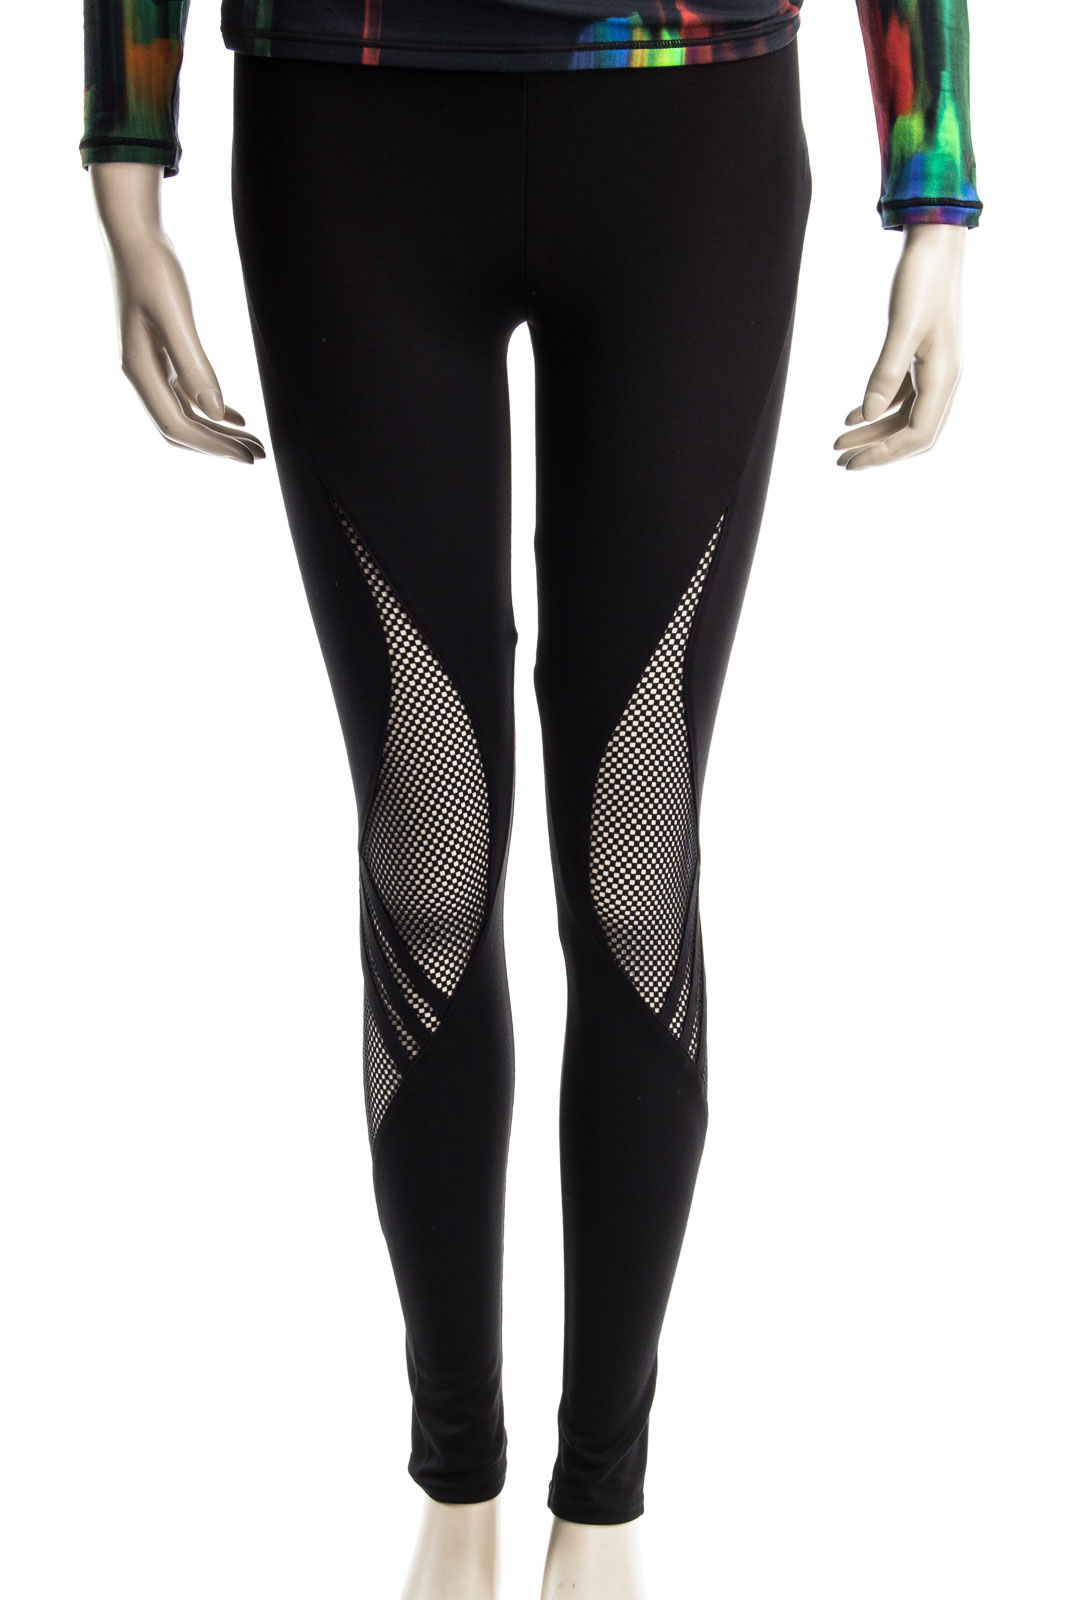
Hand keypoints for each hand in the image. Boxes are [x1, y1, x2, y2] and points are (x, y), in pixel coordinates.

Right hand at [89, 162, 265, 463]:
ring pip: (188, 412)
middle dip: (220, 445)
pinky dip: (213, 408)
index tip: (249, 457)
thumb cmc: (153, 268)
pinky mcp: (162, 352)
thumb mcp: (175, 316)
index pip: (178, 426)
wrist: (133, 233)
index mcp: (140, 370)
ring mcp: (152, 365)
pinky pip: (187, 393)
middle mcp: (142, 374)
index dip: (214, 447)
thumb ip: (194, 365)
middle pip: (183, 427)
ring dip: (221, 430)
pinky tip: (238, 417)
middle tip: (260, 455)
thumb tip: (214, 411)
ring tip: (255, 441)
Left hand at [834, 222, 966, 470]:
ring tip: (839, 443)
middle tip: (840, 462)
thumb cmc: (922, 279)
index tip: (852, 462)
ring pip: (904, 416)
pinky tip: (851, 417)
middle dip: (878, 451)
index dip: (886, 454)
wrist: (935, 241)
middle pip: (912, 433)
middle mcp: (944, 378)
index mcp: (944, 376)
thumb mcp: (902, 327)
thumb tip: (869, 415)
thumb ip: (886, 373)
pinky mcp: (923, 356)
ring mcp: (935, 368)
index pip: (918, 435)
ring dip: (873, 433)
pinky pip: (902, 397)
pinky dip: (877, 410)